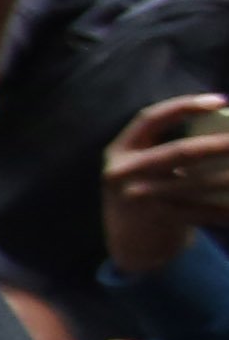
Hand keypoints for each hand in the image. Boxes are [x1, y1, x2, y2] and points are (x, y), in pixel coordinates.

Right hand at [105, 94, 228, 279]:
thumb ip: (166, 147)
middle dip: (218, 144)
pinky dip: (224, 208)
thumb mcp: (140, 165)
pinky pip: (200, 210)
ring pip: (196, 183)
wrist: (129, 240)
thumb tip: (220, 125)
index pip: (151, 118)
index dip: (184, 106)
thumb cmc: (145, 190)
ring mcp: (139, 197)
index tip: (220, 100)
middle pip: (179, 152)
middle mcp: (124, 172)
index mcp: (121, 150)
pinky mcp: (157, 219)